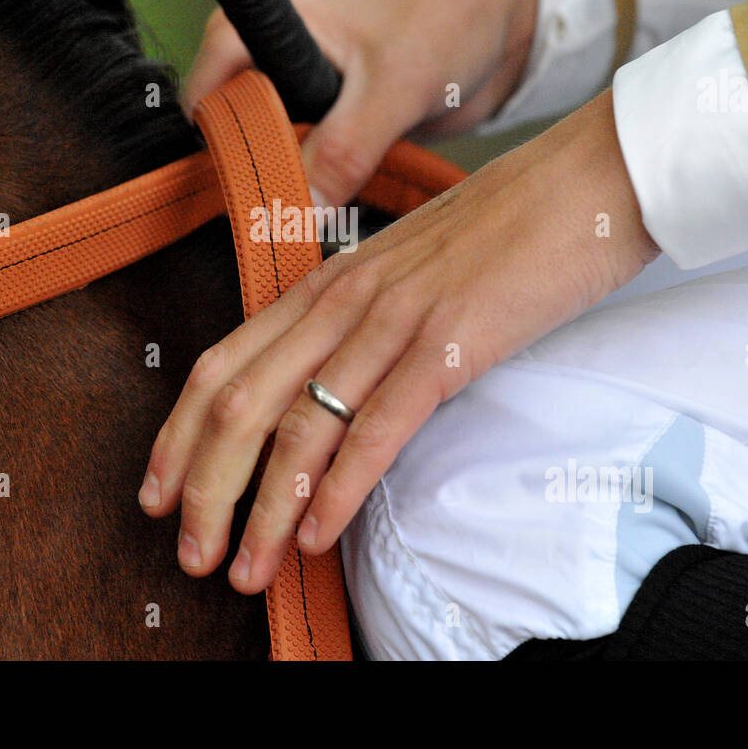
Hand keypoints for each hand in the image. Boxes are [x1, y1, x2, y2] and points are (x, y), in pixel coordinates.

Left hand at [138, 89, 659, 592]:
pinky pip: (375, 429)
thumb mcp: (411, 268)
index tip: (158, 493)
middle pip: (238, 404)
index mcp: (328, 282)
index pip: (219, 363)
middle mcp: (343, 299)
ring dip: (262, 510)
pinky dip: (337, 491)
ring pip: (298, 427)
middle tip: (191, 555)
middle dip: (204, 491)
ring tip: (246, 569)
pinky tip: (316, 536)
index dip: (178, 437)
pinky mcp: (448, 343)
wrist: (589, 179)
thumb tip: (334, 385)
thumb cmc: (509, 227)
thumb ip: (363, 319)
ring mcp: (392, 319)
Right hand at [181, 0, 538, 207]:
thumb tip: (302, 207)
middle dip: (254, 179)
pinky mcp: (331, 130)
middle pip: (231, 136)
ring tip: (306, 227)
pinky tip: (334, 217)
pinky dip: (319, 195)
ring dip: (290, 193)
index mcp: (263, 28)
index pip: (208, 94)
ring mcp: (301, 100)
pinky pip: (308, 172)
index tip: (239, 194)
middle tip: (280, 222)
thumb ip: (344, 148)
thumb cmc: (444, 17)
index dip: (218, 145)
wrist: (501, 24)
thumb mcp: (392, 86)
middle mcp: (271, 63)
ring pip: (270, 159)